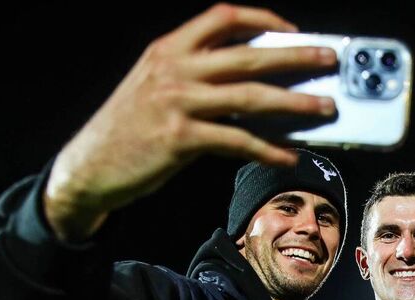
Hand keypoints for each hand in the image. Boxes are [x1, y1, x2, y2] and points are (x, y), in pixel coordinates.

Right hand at [44, 4, 337, 240]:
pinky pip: (236, 140)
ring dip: (294, 103)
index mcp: (168, 49)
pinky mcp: (180, 138)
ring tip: (324, 108)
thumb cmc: (127, 130)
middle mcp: (174, 68)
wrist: (87, 167)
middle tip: (328, 60)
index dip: (263, 19)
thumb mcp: (153, 86)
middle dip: (295, 56)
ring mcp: (177, 102)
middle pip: (247, 55)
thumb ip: (195, 77)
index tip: (292, 29)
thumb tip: (254, 85)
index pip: (223, 17)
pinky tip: (288, 156)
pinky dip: (267, 148)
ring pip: (249, 96)